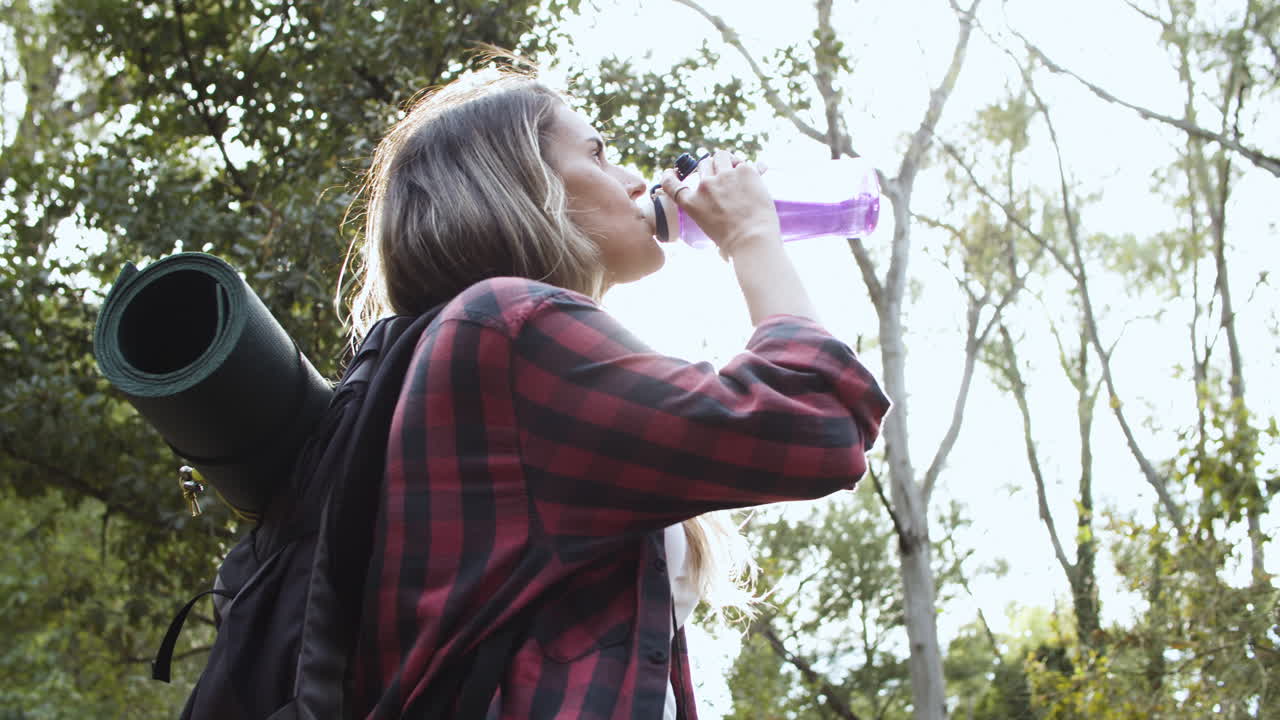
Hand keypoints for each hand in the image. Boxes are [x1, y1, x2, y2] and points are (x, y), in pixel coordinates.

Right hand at [659, 150, 780, 258]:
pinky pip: (743, 161)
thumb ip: (708, 210)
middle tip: (722, 176)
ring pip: (721, 155)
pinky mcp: (744, 171)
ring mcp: (724, 176)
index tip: (671, 173)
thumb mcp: (709, 227)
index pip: (671, 185)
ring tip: (735, 168)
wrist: (752, 239)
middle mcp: (704, 186)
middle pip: (703, 163)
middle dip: (712, 168)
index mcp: (692, 203)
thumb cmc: (733, 242)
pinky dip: (748, 167)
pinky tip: (753, 174)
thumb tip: (719, 206)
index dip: (669, 176)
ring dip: (727, 160)